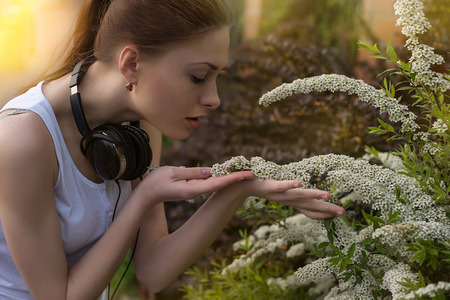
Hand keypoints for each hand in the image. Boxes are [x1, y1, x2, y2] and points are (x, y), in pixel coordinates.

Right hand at [138, 166, 253, 203]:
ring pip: (215, 184)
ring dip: (228, 177)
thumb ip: (192, 172)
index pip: (218, 183)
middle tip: (252, 172)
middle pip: (220, 184)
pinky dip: (218, 178)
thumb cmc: (155, 183)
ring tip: (243, 170)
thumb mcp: (173, 172)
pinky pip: (208, 183)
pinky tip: (225, 174)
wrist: (144, 196)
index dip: (233, 178)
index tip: (247, 175)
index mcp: (193, 189)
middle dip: (236, 178)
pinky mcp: (190, 189)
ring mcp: (193, 192)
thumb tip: (210, 172)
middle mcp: (196, 192)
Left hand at [238, 179, 344, 218]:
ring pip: (298, 195)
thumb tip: (304, 187)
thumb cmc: (262, 185)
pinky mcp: (269, 186)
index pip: (309, 210)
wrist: (242, 184)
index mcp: (290, 201)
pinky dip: (289, 185)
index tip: (339, 214)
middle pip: (309, 206)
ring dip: (312, 195)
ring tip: (327, 195)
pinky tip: (299, 182)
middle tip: (343, 212)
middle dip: (326, 209)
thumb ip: (292, 191)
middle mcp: (287, 200)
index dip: (324, 213)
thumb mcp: (279, 191)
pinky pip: (281, 186)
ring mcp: (279, 194)